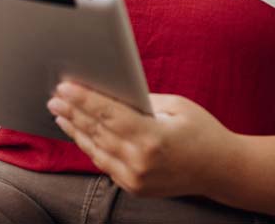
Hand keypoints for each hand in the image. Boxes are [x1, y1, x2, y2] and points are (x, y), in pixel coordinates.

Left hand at [47, 83, 241, 197]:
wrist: (219, 169)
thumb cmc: (202, 130)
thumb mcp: (175, 105)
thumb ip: (142, 100)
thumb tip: (112, 90)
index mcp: (152, 139)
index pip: (108, 115)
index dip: (84, 99)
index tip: (65, 87)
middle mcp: (140, 163)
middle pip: (97, 132)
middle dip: (73, 112)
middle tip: (55, 95)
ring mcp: (135, 179)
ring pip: (95, 149)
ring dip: (75, 129)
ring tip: (60, 111)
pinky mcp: (133, 187)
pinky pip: (104, 162)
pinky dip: (89, 144)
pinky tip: (79, 131)